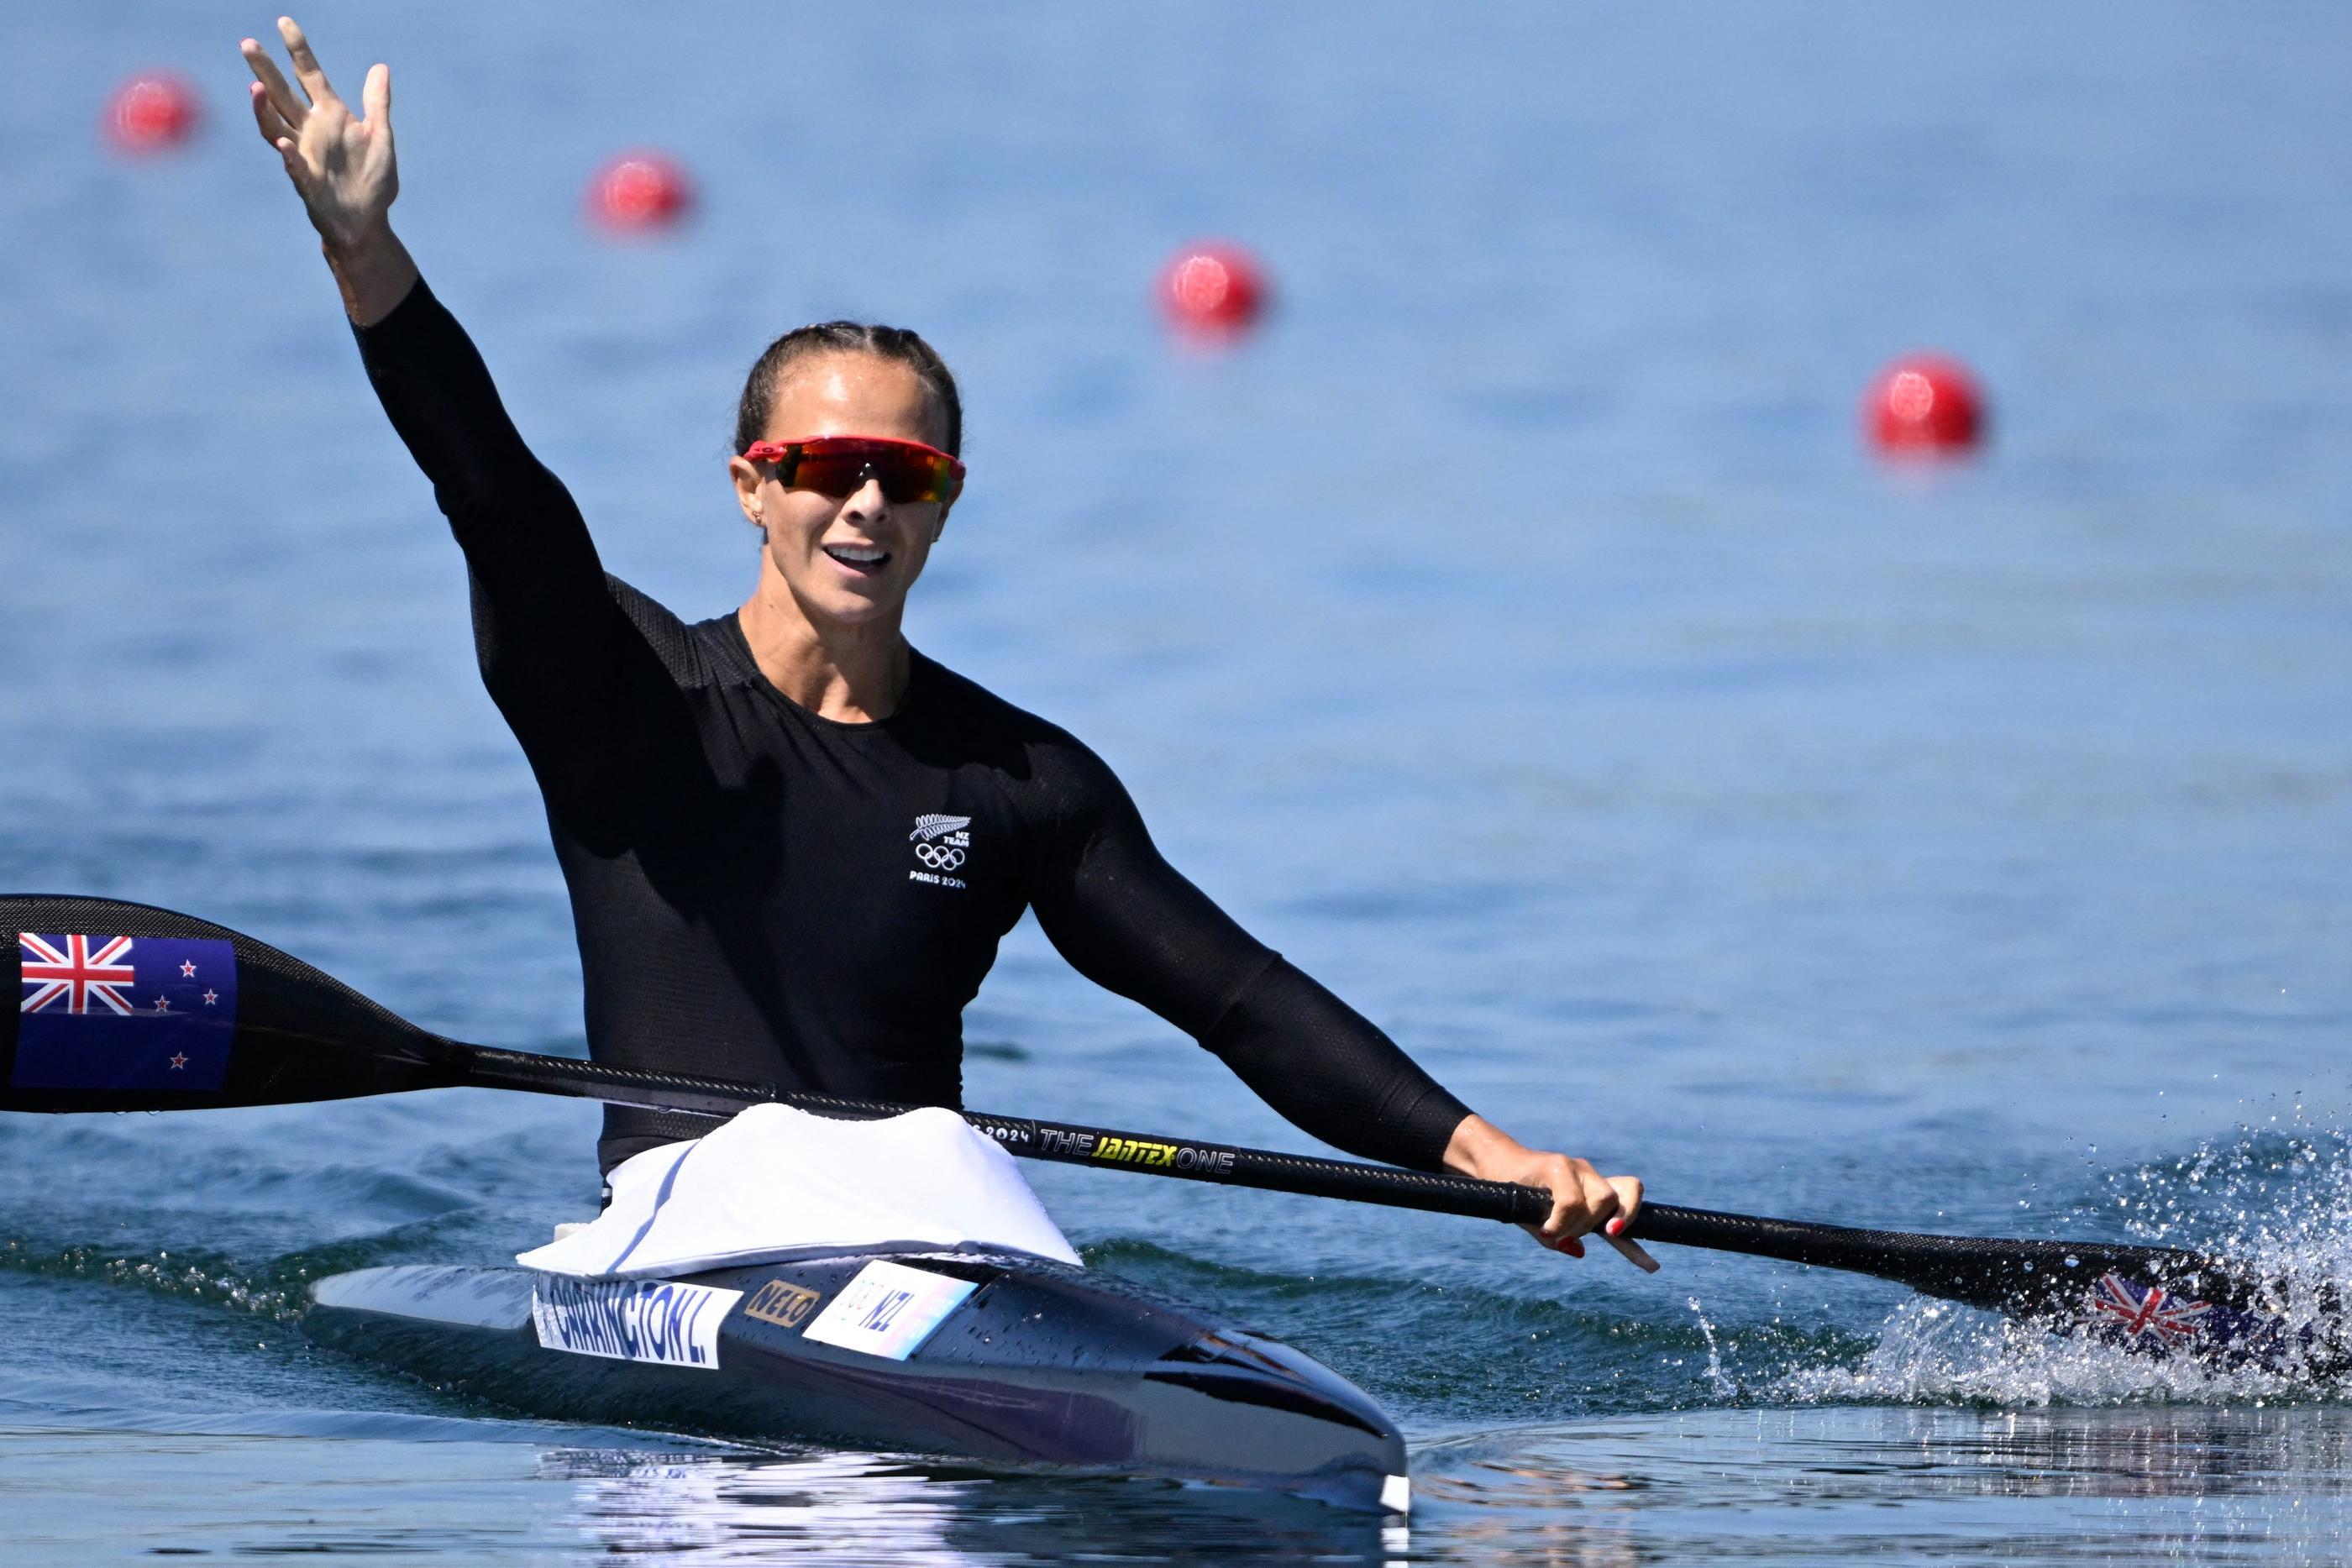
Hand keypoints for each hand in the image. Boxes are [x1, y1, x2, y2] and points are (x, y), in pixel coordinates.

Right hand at [241, 17, 395, 254]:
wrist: (368, 222)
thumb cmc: (372, 179)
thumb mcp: (380, 136)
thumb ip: (377, 103)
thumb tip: (380, 67)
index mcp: (330, 116)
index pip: (310, 75)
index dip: (298, 49)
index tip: (284, 22)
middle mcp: (311, 131)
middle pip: (282, 95)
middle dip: (266, 71)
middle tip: (248, 44)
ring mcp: (305, 155)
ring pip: (276, 127)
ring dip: (264, 109)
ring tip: (255, 87)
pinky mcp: (307, 182)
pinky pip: (294, 167)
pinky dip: (290, 155)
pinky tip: (285, 144)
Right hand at [1443, 1114, 1658, 1271]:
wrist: (1495, 1168)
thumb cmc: (1522, 1199)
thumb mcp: (1544, 1226)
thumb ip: (1563, 1239)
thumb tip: (1579, 1252)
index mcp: (1593, 1194)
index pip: (1626, 1210)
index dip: (1637, 1243)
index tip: (1652, 1268)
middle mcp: (1590, 1177)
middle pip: (1620, 1198)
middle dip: (1604, 1225)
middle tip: (1576, 1237)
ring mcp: (1576, 1168)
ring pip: (1601, 1200)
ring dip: (1581, 1224)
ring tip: (1555, 1230)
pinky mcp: (1557, 1164)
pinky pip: (1571, 1200)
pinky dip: (1562, 1220)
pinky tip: (1546, 1228)